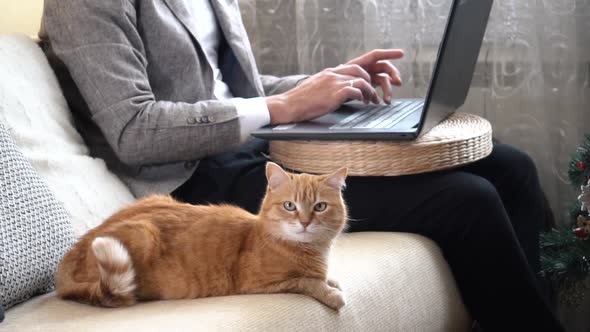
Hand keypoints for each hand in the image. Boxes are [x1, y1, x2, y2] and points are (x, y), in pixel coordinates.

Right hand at [266, 49, 403, 124]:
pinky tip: (363, 103)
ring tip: (372, 102)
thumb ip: (332, 86)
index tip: (397, 54)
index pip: (359, 62)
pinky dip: (363, 97)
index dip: (382, 56)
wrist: (288, 106)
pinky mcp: (335, 92)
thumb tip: (346, 91)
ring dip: (371, 92)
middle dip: (377, 79)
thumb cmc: (302, 101)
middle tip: (381, 91)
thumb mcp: (318, 89)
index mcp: (332, 72)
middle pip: (363, 69)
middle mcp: (334, 73)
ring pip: (362, 80)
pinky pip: (356, 91)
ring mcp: (334, 81)